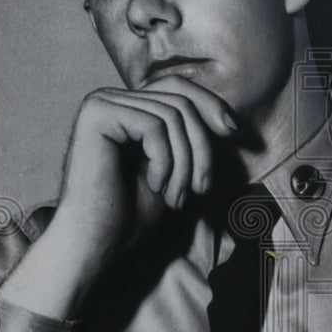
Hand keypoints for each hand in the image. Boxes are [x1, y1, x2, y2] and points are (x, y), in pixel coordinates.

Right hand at [0, 75, 237, 318]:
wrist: (97, 244)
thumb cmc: (132, 216)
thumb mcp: (174, 171)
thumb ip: (190, 139)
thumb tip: (227, 118)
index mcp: (126, 108)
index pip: (178, 88)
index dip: (211, 105)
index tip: (234, 132)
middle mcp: (110, 98)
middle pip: (180, 102)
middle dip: (201, 149)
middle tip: (201, 190)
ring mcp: (101, 103)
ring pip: (172, 115)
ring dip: (185, 163)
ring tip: (176, 197)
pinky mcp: (97, 113)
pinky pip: (154, 126)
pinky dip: (165, 161)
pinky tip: (154, 186)